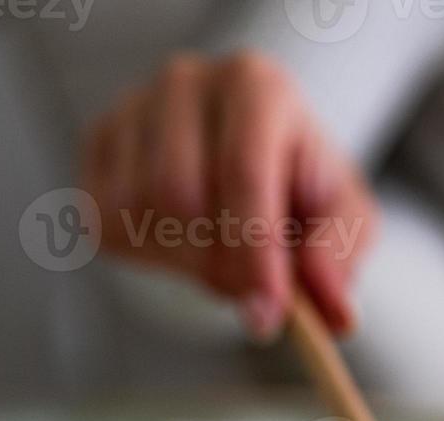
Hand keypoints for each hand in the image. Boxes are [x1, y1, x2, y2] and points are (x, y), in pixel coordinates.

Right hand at [82, 51, 378, 338]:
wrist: (260, 157)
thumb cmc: (305, 187)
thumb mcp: (346, 219)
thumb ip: (340, 257)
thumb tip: (333, 311)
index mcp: (257, 86)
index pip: (244, 171)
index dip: (255, 252)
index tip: (267, 314)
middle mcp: (187, 82)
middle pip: (179, 195)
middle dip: (218, 264)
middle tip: (252, 292)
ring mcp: (133, 107)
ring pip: (137, 212)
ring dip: (185, 262)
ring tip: (225, 256)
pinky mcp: (98, 141)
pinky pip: (106, 221)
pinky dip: (148, 255)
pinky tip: (187, 243)